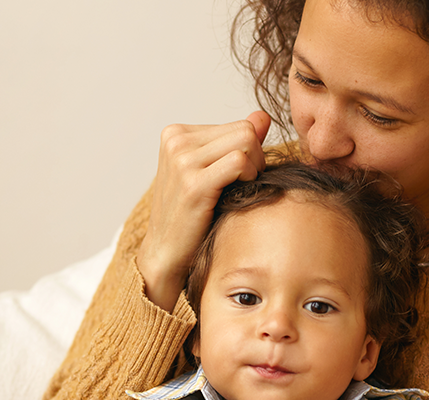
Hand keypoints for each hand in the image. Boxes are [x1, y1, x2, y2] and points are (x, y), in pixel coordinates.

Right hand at [137, 111, 270, 311]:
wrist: (166, 253)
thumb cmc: (191, 214)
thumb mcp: (211, 171)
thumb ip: (235, 141)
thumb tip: (262, 116)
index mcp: (176, 133)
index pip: (238, 124)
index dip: (249, 152)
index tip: (236, 178)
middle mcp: (176, 141)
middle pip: (245, 130)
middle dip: (255, 159)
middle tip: (242, 187)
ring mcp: (182, 160)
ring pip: (246, 142)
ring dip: (254, 169)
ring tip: (239, 191)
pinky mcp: (193, 183)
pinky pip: (239, 162)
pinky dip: (249, 177)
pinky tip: (237, 196)